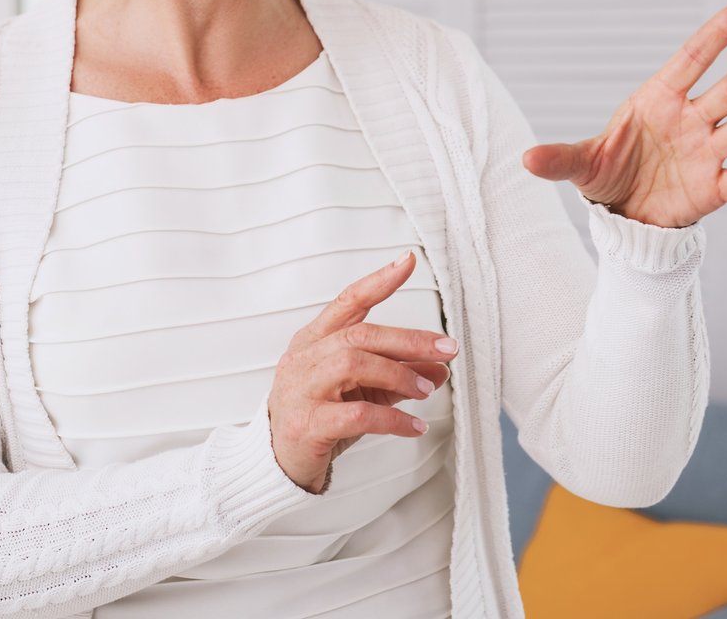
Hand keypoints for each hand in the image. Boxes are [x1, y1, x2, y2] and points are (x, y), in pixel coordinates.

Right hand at [268, 252, 457, 492]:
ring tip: (427, 390)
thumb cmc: (320, 419)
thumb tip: (440, 368)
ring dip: (398, 375)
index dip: (378, 281)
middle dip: (409, 339)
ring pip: (353, 365)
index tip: (408, 261)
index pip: (348, 301)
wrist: (279, 464)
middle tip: (447, 348)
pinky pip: (356, 414)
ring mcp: (301, 389)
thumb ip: (398, 376)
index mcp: (314, 340)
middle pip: (360, 335)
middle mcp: (304, 358)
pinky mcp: (306, 424)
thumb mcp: (363, 392)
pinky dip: (392, 419)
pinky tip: (414, 426)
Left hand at [523, 0, 726, 227]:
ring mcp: (705, 152)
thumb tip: (526, 160)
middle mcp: (690, 120)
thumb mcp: (582, 165)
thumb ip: (560, 159)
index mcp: (658, 100)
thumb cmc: (609, 175)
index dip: (720, 32)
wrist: (624, 216)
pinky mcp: (712, 188)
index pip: (693, 58)